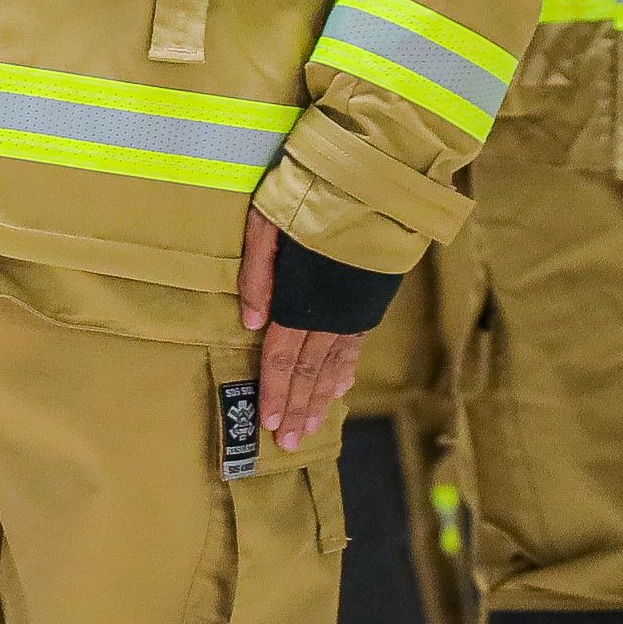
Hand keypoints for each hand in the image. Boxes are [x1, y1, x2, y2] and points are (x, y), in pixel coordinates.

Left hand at [239, 211, 363, 454]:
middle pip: (308, 371)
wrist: (373, 180)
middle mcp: (329, 313)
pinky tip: (340, 388)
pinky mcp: (367, 299)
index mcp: (300, 299)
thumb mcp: (266, 223)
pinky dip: (345, 369)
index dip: (274, 392)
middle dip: (298, 409)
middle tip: (290, 443)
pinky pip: (354, 344)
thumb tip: (249, 325)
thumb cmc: (310, 193)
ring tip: (311, 426)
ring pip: (334, 364)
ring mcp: (352, 308)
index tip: (268, 424)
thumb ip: (257, 275)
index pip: (281, 359)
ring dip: (321, 398)